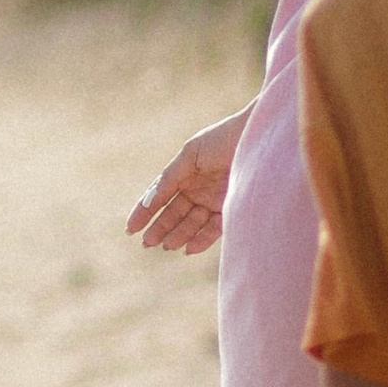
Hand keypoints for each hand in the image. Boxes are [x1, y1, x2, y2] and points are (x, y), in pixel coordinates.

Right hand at [125, 107, 250, 254]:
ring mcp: (214, 199)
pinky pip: (213, 229)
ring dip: (178, 235)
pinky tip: (187, 248)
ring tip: (166, 246)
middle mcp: (198, 188)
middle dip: (160, 228)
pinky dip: (200, 239)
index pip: (160, 196)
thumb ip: (170, 178)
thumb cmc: (222, 140)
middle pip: (174, 213)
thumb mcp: (190, 155)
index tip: (130, 228)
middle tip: (146, 243)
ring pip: (191, 223)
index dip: (144, 212)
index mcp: (184, 173)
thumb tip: (149, 201)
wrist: (257, 138)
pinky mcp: (231, 208)